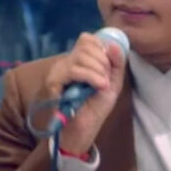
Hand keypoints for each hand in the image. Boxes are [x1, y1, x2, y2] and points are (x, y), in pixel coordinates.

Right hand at [44, 32, 127, 154]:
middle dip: (103, 61)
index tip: (108, 68)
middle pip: (85, 45)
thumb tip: (114, 44)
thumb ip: (116, 64)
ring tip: (102, 86)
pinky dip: (91, 76)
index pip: (87, 39)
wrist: (83, 131)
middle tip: (106, 80)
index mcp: (79, 61)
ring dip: (98, 70)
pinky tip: (99, 85)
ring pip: (80, 56)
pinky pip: (74, 70)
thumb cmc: (95, 109)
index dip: (101, 49)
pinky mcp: (53, 82)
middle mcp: (66, 62)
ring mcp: (58, 71)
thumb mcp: (113, 84)